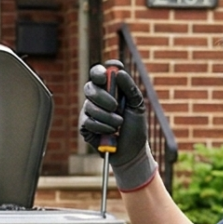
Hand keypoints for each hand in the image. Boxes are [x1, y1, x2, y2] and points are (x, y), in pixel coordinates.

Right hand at [80, 65, 155, 190]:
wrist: (131, 151)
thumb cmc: (135, 127)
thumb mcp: (137, 105)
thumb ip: (130, 88)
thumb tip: (119, 72)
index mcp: (109, 89)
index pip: (98, 73)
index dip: (99, 72)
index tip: (104, 76)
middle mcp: (97, 98)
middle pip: (90, 88)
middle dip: (104, 97)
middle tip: (116, 107)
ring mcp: (89, 111)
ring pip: (90, 106)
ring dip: (108, 117)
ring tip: (119, 124)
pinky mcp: (84, 126)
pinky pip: (88, 121)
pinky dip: (102, 127)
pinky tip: (110, 133)